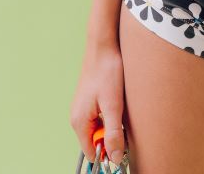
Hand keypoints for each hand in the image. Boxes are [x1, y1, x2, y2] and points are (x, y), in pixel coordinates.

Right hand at [69, 42, 127, 167]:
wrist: (104, 45)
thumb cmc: (107, 71)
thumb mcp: (113, 105)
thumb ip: (113, 133)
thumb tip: (115, 159)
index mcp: (80, 122)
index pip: (92, 153)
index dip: (108, 153)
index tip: (123, 146)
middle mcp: (78, 117)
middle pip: (96, 141)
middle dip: (111, 138)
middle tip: (126, 124)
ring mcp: (83, 108)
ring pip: (100, 129)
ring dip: (113, 126)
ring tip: (123, 110)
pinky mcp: (90, 100)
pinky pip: (101, 117)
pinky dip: (111, 116)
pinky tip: (120, 103)